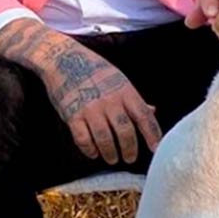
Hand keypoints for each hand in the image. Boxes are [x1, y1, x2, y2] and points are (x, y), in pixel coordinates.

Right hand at [0, 19, 159, 164]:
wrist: (62, 58)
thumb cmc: (94, 70)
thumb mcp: (119, 79)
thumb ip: (134, 98)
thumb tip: (153, 111)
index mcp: (124, 91)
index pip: (144, 116)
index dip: (153, 135)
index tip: (156, 150)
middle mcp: (110, 101)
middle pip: (125, 132)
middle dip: (129, 149)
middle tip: (129, 158)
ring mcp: (90, 108)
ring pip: (105, 139)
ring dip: (110, 153)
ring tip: (112, 158)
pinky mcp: (73, 115)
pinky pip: (83, 139)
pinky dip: (89, 149)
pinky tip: (93, 152)